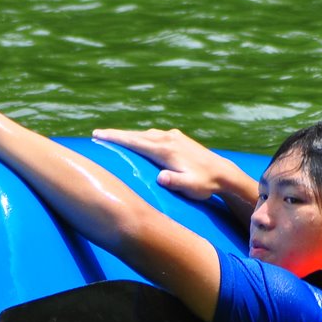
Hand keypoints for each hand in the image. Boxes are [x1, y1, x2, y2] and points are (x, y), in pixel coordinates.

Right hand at [91, 126, 252, 204]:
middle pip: (136, 135)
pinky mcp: (179, 138)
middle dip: (116, 134)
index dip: (116, 137)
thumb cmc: (205, 184)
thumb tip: (161, 178)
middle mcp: (168, 139)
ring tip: (114, 138)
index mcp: (165, 150)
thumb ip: (175, 181)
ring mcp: (174, 137)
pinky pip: (154, 135)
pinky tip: (140, 140)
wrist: (223, 174)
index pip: (135, 141)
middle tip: (97, 134)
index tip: (99, 135)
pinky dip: (142, 137)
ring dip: (129, 136)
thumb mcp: (189, 187)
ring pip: (145, 134)